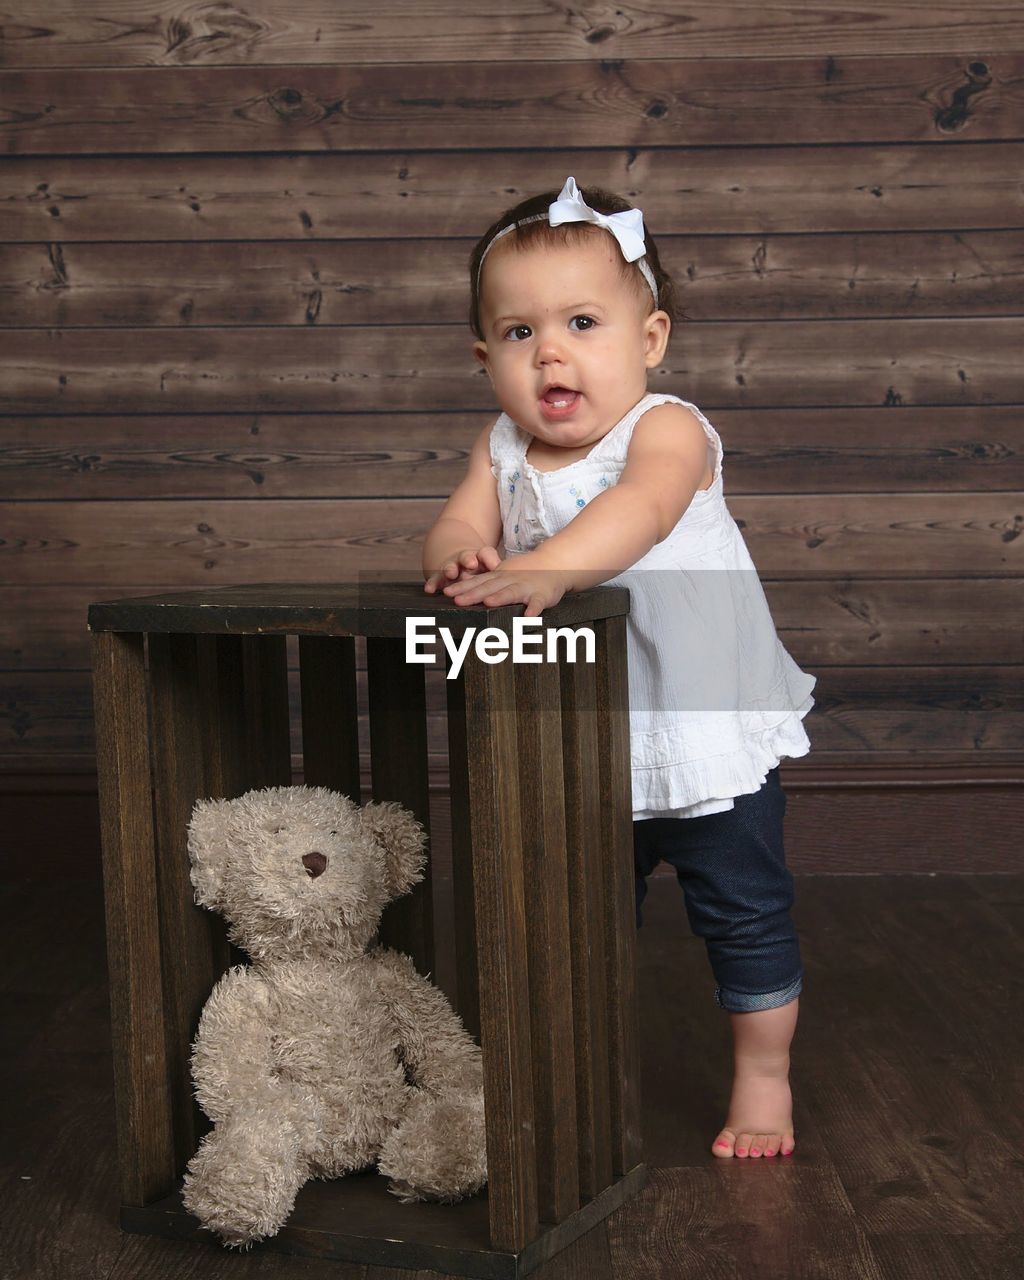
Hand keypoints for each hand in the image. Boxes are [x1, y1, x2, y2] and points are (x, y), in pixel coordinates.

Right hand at [424, 546, 501, 594]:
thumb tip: (522, 596)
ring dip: (450, 568)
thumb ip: (504, 579)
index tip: (492, 564)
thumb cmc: (481, 569)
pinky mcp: (441, 576)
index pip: (486, 554)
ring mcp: (453, 567)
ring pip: (451, 566)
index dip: (489, 559)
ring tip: (451, 572)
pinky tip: (430, 589)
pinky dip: (433, 582)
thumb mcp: (492, 571)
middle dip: (467, 561)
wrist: (461, 560)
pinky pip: (436, 578)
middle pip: (467, 558)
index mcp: (481, 558)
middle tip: (471, 563)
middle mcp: (466, 560)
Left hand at [441, 563, 567, 617]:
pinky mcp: (542, 595)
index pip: (477, 581)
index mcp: (498, 577)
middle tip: (458, 601)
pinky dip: (534, 609)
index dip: (462, 587)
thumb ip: (484, 584)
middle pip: (490, 587)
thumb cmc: (523, 574)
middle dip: (474, 594)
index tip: (446, 593)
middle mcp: (510, 580)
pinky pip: (538, 602)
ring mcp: (526, 587)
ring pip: (512, 592)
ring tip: (489, 603)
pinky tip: (529, 616)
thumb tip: (459, 594)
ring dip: (501, 597)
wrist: (553, 564)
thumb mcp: (502, 575)